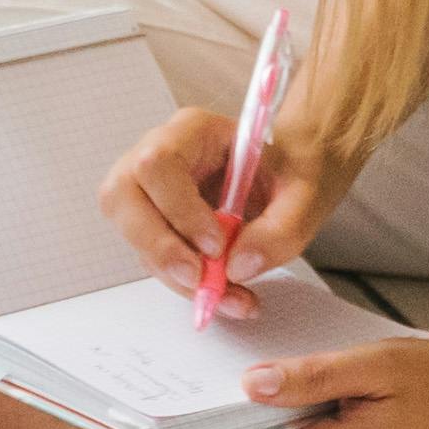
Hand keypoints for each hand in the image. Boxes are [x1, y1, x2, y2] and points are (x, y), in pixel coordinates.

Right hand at [104, 103, 337, 298]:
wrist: (295, 171)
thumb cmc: (296, 167)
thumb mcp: (307, 193)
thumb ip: (281, 228)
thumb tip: (238, 266)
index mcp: (194, 131)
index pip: (158, 163)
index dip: (178, 208)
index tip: (216, 244)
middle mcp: (159, 156)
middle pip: (121, 196)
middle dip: (158, 247)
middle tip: (200, 279)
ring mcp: (151, 192)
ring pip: (134, 236)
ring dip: (176, 276)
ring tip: (231, 297)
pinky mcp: (158, 225)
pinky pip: (155, 259)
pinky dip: (187, 285)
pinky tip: (227, 295)